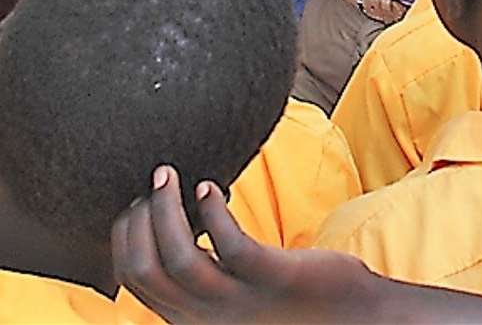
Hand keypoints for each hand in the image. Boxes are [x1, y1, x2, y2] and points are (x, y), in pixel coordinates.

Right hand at [112, 165, 380, 323]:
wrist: (352, 316)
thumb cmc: (292, 297)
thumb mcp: (234, 293)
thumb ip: (206, 273)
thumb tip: (174, 224)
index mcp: (192, 317)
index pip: (134, 281)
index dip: (125, 236)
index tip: (138, 201)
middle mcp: (207, 317)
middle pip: (147, 270)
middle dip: (138, 219)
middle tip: (155, 178)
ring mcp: (240, 301)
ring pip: (180, 260)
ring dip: (166, 210)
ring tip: (169, 174)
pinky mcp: (274, 278)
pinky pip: (231, 247)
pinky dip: (212, 213)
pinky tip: (210, 188)